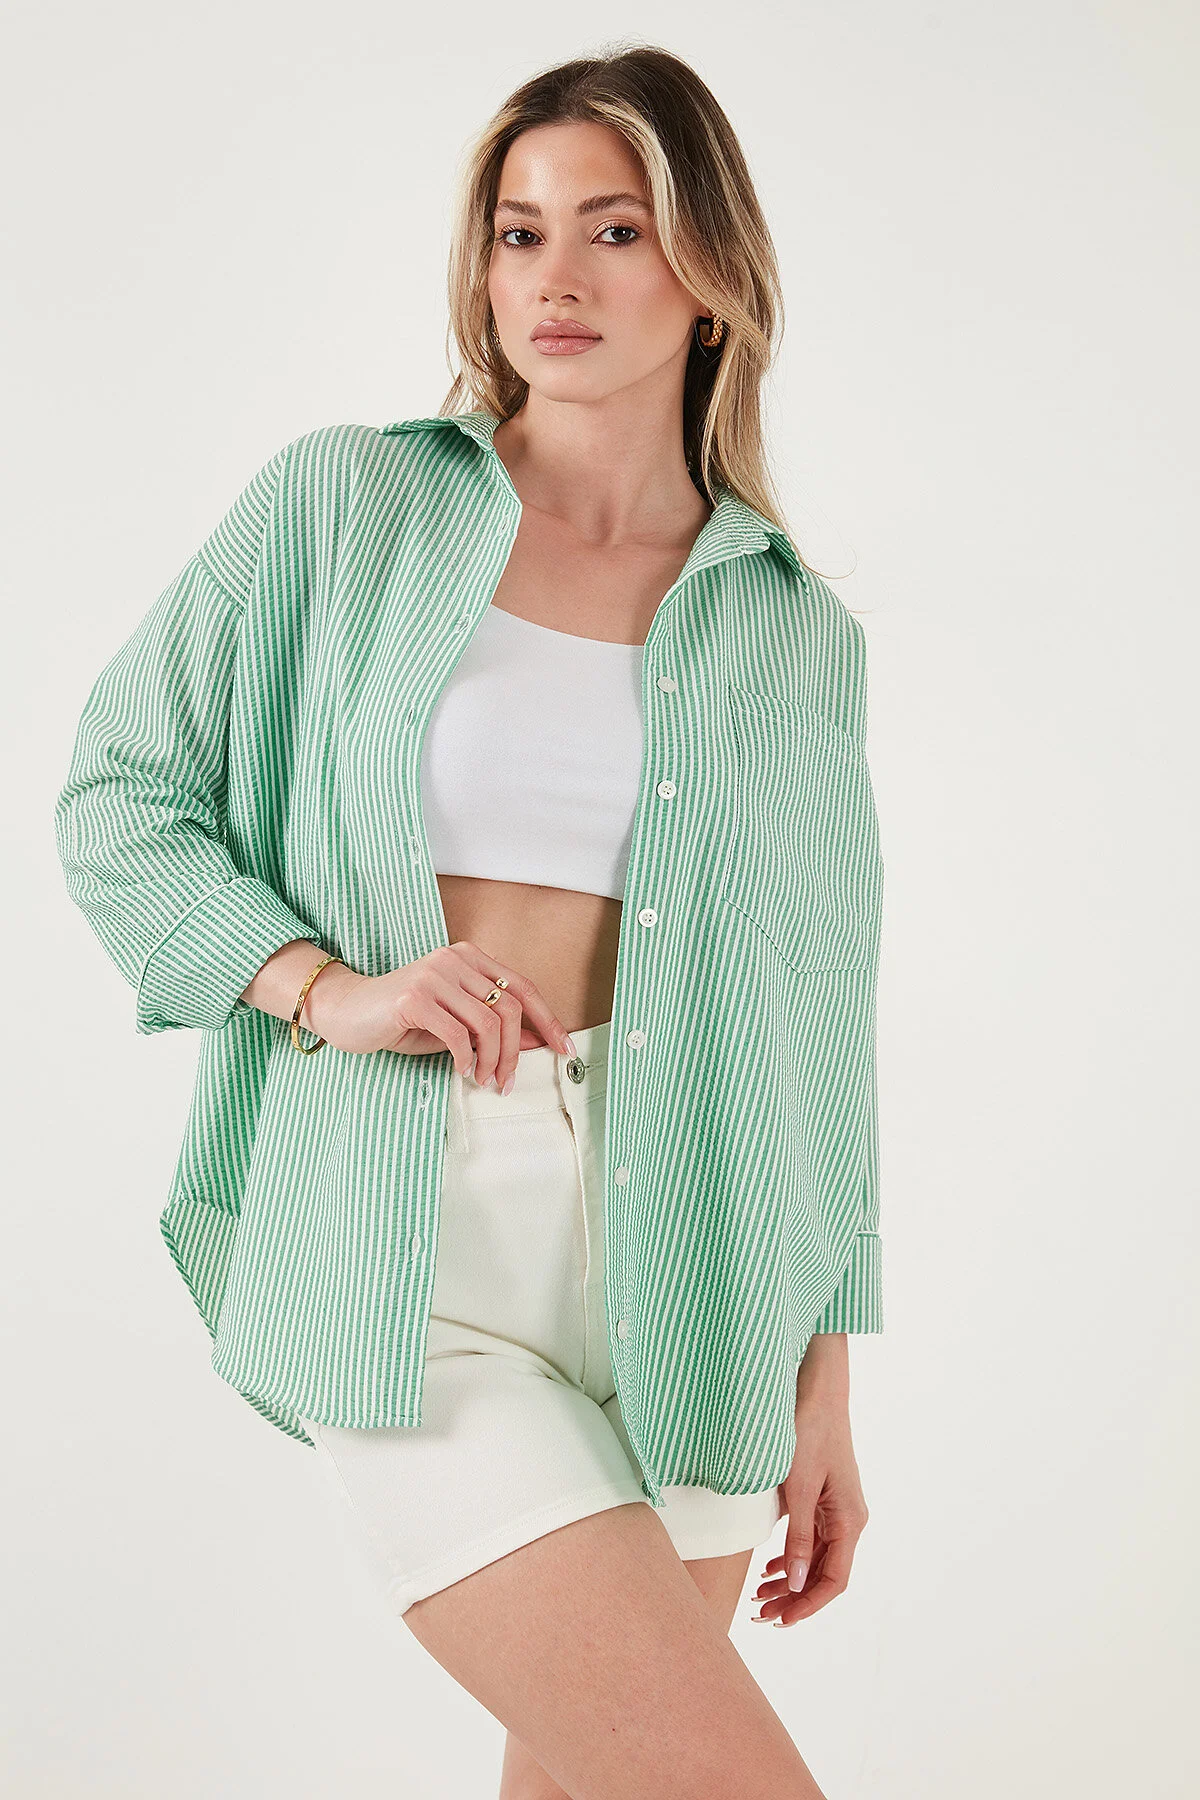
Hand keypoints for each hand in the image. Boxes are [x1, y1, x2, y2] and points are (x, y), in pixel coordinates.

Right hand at [303, 941, 574, 1089]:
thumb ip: (492, 1028)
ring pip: (487, 1023)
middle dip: (515, 1052)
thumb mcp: (454, 1024)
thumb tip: (535, 1040)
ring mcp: (434, 974)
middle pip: (508, 1008)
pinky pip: (457, 1034)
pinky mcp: (415, 996)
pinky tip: (461, 1070)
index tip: (563, 1048)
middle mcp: (454, 959)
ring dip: (492, 1060)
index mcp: (469, 957)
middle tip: (506, 1082)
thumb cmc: (401, 1019)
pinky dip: (466, 1058)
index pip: (522, 987)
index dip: (547, 1020)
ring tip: (485, 1080)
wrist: (346, 1012)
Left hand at [751, 1351, 868, 1626]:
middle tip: (761, 1614)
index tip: (781, 1621)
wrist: (816, 1390)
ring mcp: (838, 1510)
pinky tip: (770, 1569)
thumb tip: (796, 1584)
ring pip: (816, 1560)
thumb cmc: (809, 1433)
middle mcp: (849, 1520)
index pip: (833, 1581)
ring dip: (791, 1581)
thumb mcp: (798, 1488)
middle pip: (824, 1574)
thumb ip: (798, 1538)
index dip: (807, 1605)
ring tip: (760, 1597)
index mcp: (850, 1521)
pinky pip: (812, 1540)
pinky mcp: (824, 1499)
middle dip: (794, 1598)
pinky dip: (791, 1558)